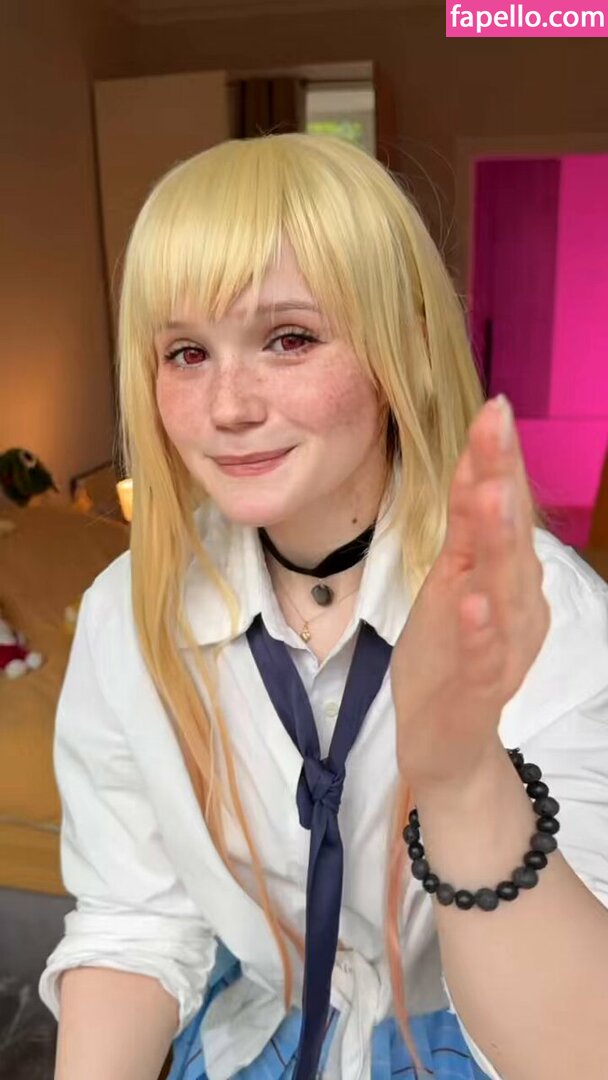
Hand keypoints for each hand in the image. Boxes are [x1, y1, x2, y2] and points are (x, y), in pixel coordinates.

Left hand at [391, 396, 550, 793]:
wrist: (446, 744)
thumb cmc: (448, 657)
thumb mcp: (451, 583)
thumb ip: (467, 530)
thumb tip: (477, 463)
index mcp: (505, 577)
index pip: (502, 508)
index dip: (497, 459)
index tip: (492, 407)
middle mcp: (515, 606)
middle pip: (508, 535)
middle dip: (503, 477)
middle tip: (496, 422)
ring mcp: (501, 648)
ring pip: (503, 589)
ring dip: (499, 541)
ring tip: (492, 493)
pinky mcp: (478, 689)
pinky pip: (481, 656)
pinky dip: (479, 628)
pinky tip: (473, 600)